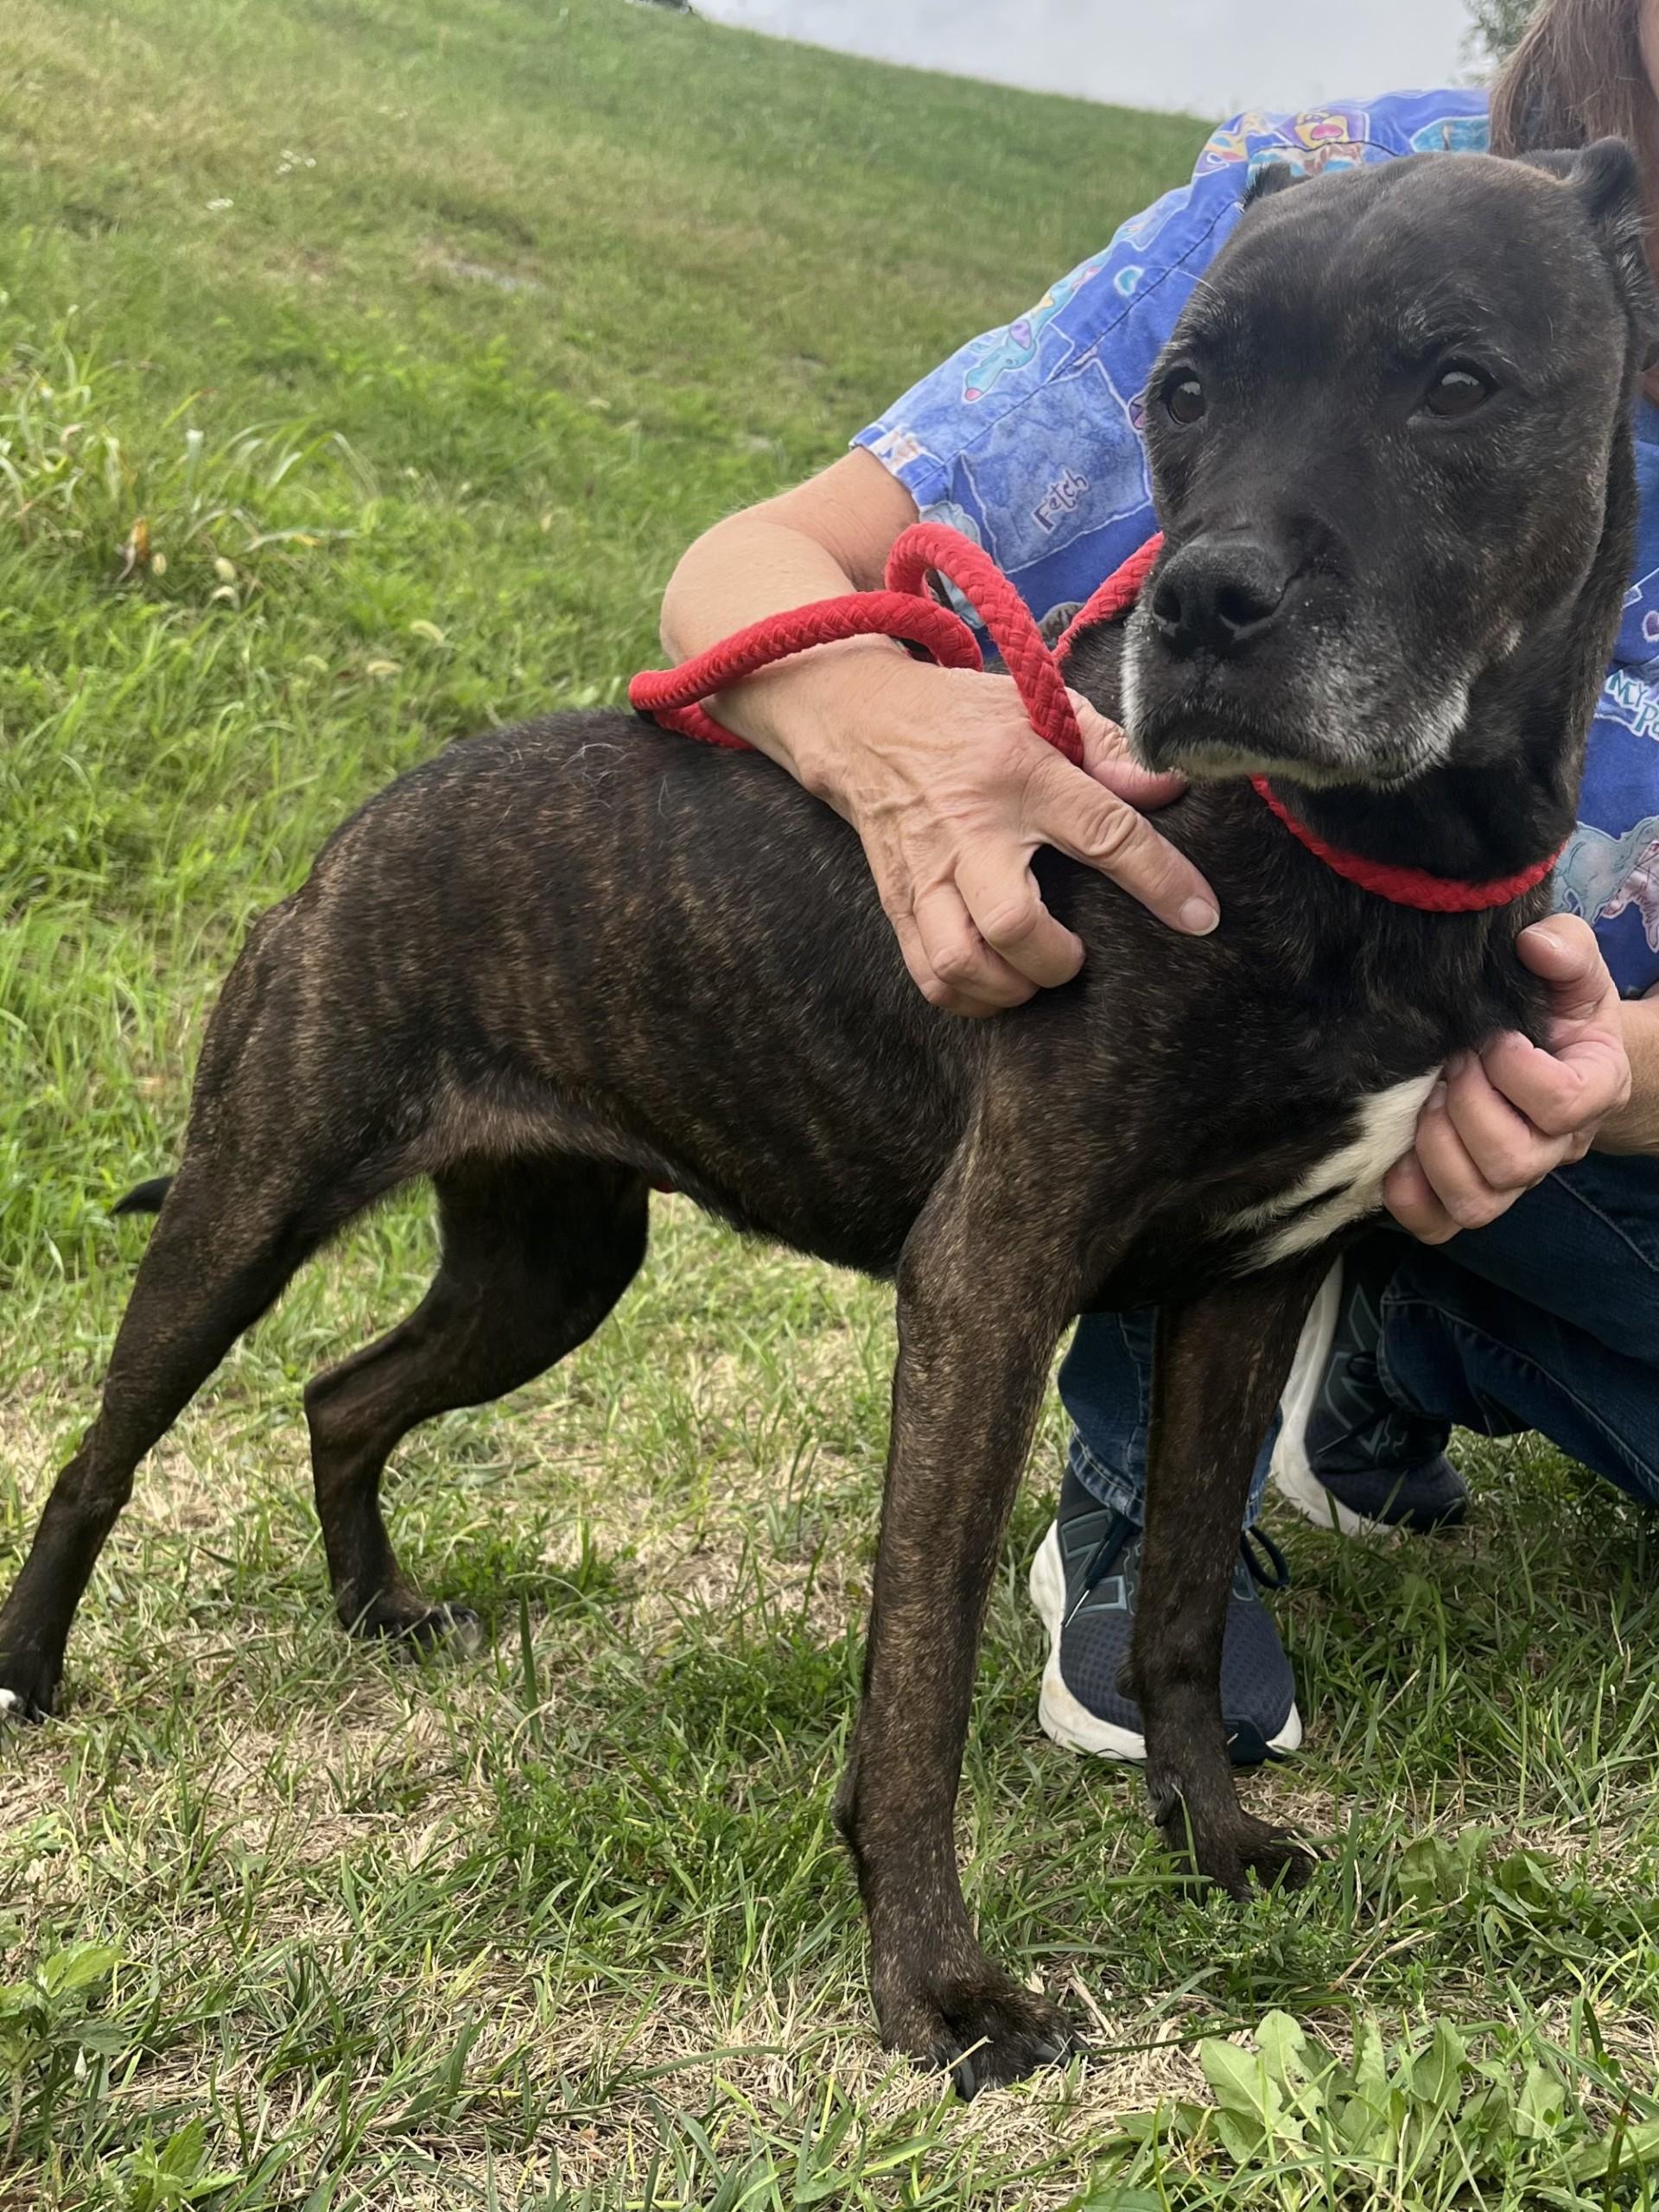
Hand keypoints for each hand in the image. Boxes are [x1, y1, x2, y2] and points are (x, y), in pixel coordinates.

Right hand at [801, 656, 1219, 1015]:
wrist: (864, 725)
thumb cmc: (969, 721)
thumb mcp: (1043, 707)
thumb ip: (1110, 748)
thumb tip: (1171, 786)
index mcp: (1020, 774)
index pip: (1102, 832)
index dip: (1160, 879)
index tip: (1200, 916)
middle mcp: (970, 829)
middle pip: (1012, 923)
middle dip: (1056, 959)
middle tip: (1079, 953)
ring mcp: (926, 873)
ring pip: (961, 962)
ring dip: (1010, 986)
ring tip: (1035, 973)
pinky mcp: (897, 903)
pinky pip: (930, 977)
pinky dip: (971, 997)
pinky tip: (999, 982)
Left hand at [1383, 916, 1631, 1242]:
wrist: (1538, 1049)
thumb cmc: (1551, 1007)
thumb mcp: (1569, 971)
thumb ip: (1565, 949)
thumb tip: (1535, 944)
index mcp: (1592, 1087)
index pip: (1563, 1103)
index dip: (1516, 1071)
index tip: (1491, 1035)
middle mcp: (1555, 1145)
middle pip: (1514, 1160)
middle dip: (1466, 1106)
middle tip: (1450, 1064)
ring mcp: (1510, 1179)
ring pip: (1478, 1201)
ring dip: (1436, 1149)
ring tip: (1425, 1101)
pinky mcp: (1464, 1193)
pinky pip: (1439, 1224)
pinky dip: (1410, 1198)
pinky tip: (1398, 1156)